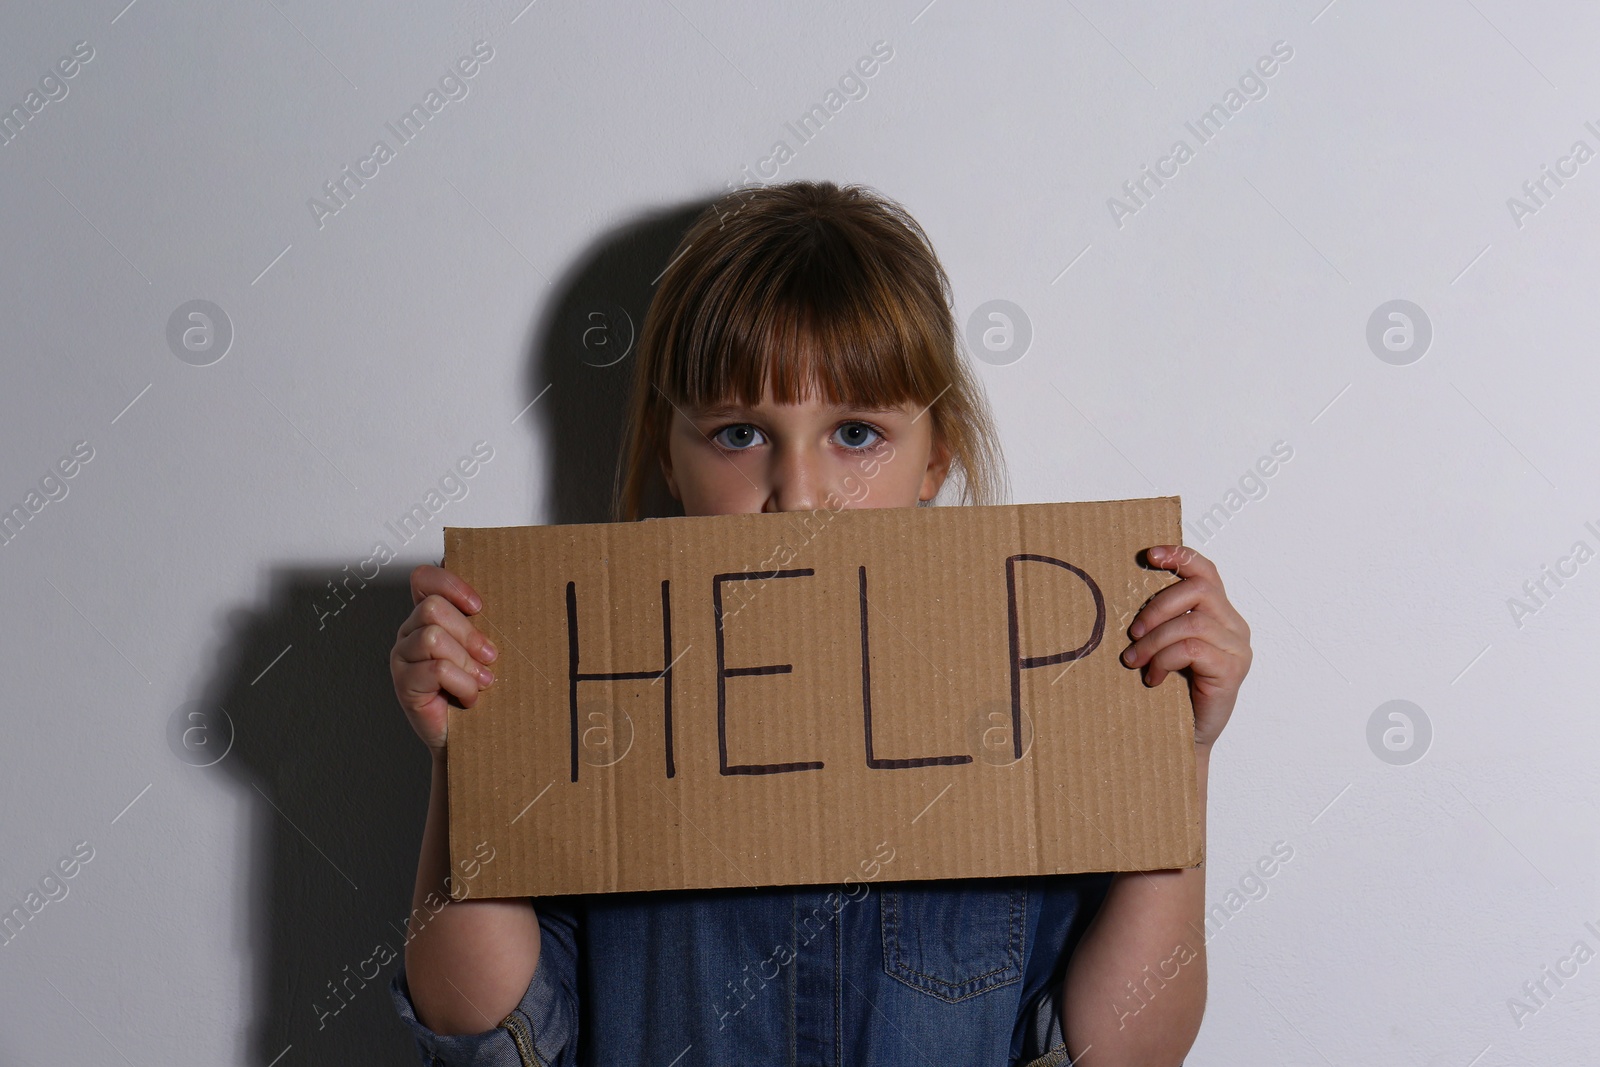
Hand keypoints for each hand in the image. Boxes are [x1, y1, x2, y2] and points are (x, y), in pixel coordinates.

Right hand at [391, 563, 497, 757]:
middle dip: (469, 633)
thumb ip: (481, 624)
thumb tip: (511, 601)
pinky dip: (462, 684)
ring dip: (467, 662)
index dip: (451, 585)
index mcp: (427, 617)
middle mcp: (409, 633)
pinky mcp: (403, 683)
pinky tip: (468, 697)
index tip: (478, 607)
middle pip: (433, 609)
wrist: (467, 735)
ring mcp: (402, 658)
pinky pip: (436, 669)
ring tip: (481, 681)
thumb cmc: (475, 689)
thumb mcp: (481, 649)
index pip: (424, 579)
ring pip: (433, 637)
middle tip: (489, 657)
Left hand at [1120, 545, 1250, 748]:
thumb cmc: (1171, 690)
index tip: (1148, 555)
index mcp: (1220, 614)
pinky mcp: (1232, 670)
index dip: (1180, 556)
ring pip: (1191, 623)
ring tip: (1134, 661)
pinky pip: (1192, 649)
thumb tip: (1127, 592)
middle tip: (1132, 633)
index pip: (1206, 572)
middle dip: (1158, 606)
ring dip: (1154, 641)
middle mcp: (1235, 626)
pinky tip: (1152, 678)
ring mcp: (1238, 648)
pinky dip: (1164, 660)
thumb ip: (1162, 620)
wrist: (1183, 737)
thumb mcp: (1164, 646)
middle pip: (1199, 590)